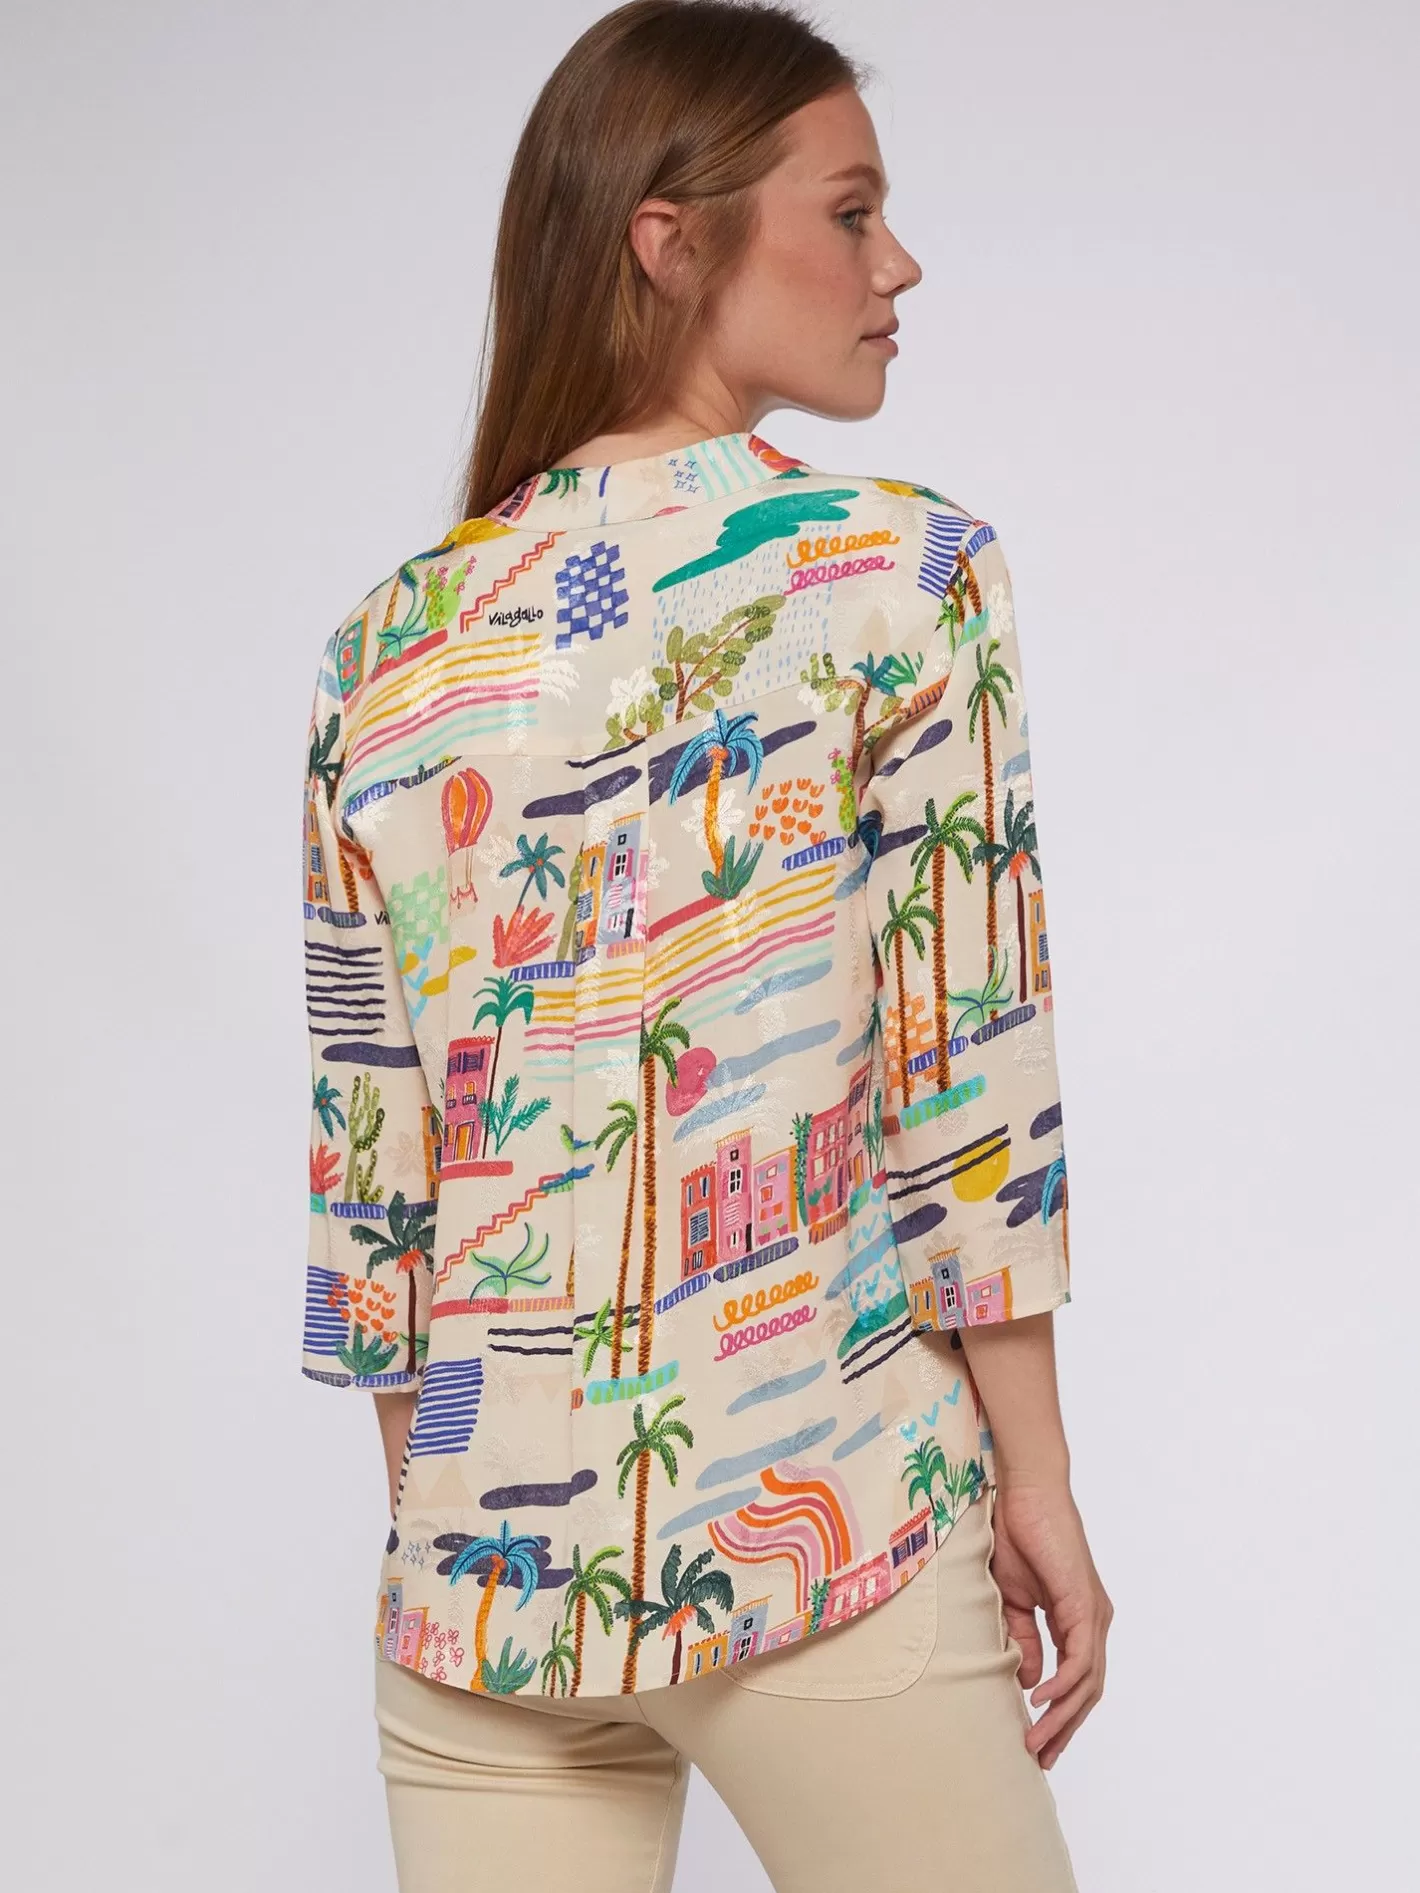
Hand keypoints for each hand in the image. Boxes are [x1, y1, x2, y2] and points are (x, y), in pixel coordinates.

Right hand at [989, 1477, 1111, 1768]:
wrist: (1026, 1492)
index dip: (1059, 1716)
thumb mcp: (1012, 1599)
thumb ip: (1023, 1638)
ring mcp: (1093, 1614)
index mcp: (1078, 1620)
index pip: (1076, 1681)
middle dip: (1064, 1730)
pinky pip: (1081, 1657)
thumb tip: (1025, 1682)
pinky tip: (1039, 1700)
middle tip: (1040, 1760)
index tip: (1037, 1744)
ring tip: (1036, 1742)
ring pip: (1087, 1682)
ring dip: (1062, 1717)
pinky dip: (1063, 1684)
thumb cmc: (1018, 1535)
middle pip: (1087, 1691)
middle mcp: (1094, 1622)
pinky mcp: (1084, 1604)